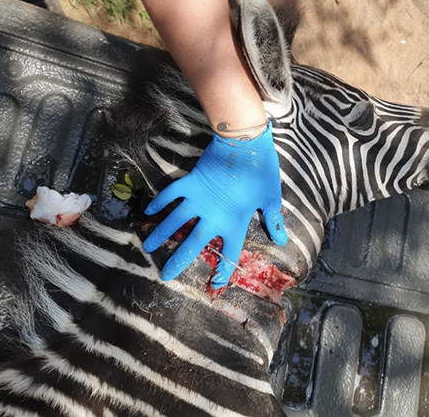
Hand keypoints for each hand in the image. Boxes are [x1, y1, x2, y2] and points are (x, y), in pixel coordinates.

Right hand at [142, 121, 286, 285]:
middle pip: (192, 245)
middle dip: (177, 262)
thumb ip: (273, 220)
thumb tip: (281, 240)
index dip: (222, 272)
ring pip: (174, 222)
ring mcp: (198, 199)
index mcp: (235, 222)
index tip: (215, 284)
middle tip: (165, 276)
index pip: (229, 253)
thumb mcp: (271, 197)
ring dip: (160, 235)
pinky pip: (170, 194)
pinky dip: (159, 202)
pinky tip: (149, 210)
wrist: (244, 143)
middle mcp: (213, 216)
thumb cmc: (261, 170)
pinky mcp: (190, 182)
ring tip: (148, 247)